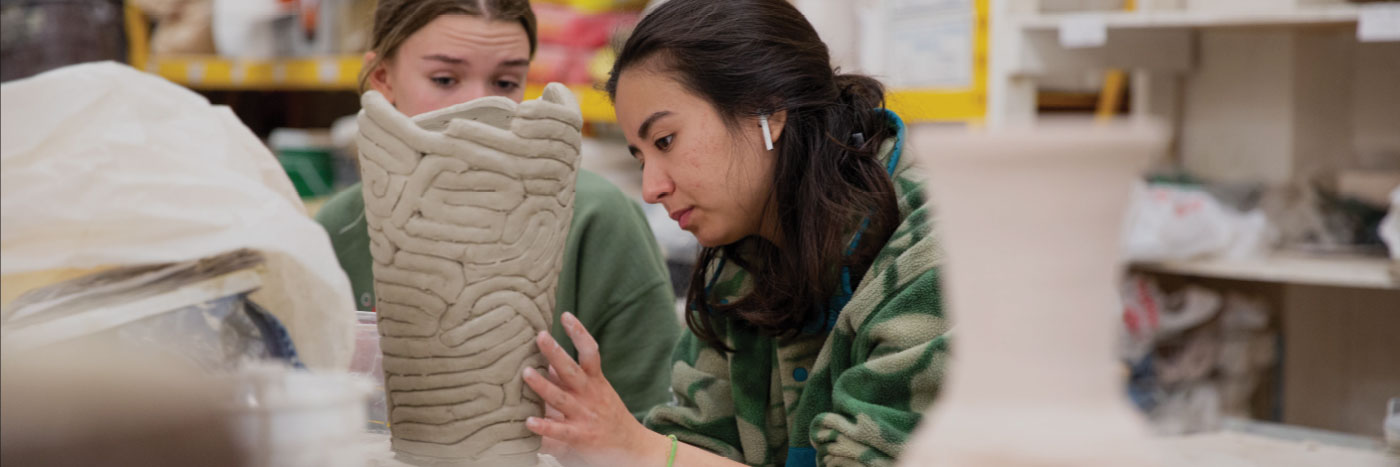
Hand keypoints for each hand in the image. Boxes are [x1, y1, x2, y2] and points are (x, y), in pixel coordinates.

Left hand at [523, 312, 661, 465]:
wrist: (633, 449)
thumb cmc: (610, 418)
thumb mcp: (598, 393)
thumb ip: (575, 380)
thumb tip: (550, 363)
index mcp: (596, 382)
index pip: (589, 352)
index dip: (579, 333)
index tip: (565, 315)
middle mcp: (590, 396)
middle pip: (572, 370)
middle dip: (556, 352)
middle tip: (540, 336)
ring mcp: (584, 416)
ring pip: (561, 398)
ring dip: (543, 386)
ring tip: (526, 373)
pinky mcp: (580, 437)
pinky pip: (560, 431)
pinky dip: (544, 426)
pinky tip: (528, 421)